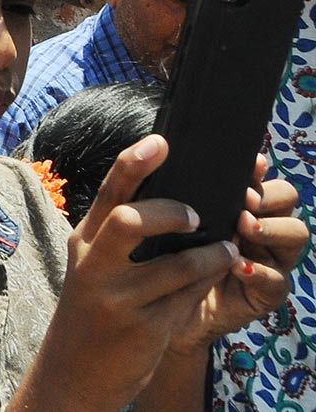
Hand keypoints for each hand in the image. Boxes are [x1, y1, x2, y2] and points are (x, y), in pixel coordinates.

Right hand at [21, 136, 236, 409]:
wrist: (73, 372)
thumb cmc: (91, 310)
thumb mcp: (92, 266)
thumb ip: (117, 235)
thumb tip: (171, 196)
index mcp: (83, 242)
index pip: (109, 194)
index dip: (135, 163)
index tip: (161, 142)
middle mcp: (95, 267)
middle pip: (131, 220)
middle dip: (171, 211)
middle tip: (196, 215)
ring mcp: (119, 299)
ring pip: (177, 265)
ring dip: (210, 254)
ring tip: (225, 249)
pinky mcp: (145, 329)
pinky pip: (189, 297)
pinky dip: (208, 283)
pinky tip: (215, 275)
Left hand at [169, 154, 306, 353]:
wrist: (156, 305)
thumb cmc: (160, 251)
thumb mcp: (163, 218)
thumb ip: (171, 192)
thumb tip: (159, 148)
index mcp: (236, 202)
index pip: (261, 176)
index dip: (257, 169)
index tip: (249, 166)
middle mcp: (259, 224)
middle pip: (287, 197)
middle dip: (268, 196)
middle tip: (243, 200)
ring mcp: (268, 258)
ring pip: (295, 233)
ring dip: (272, 228)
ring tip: (245, 226)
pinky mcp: (266, 291)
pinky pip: (278, 280)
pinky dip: (259, 271)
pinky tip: (238, 266)